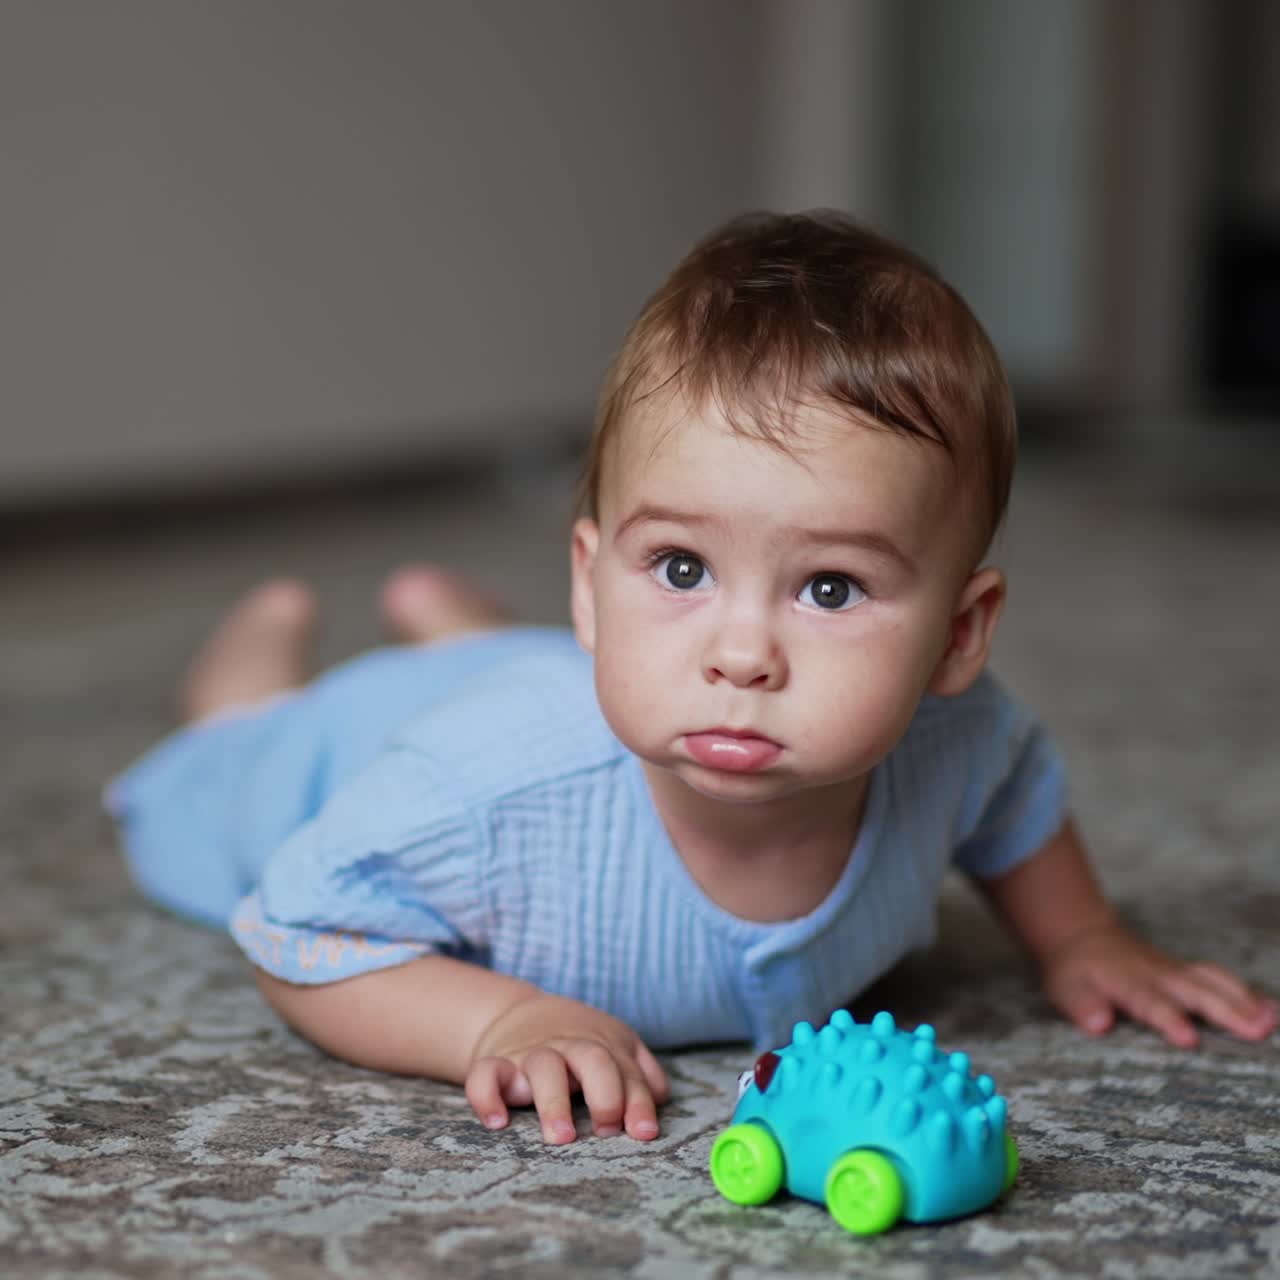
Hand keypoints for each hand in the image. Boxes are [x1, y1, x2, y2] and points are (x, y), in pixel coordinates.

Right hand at [465, 991, 669, 1143]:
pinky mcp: (498, 1062)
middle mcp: (571, 1049)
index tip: (644, 1133)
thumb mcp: (615, 1046)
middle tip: (606, 1129)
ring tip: (562, 1137)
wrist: (520, 1014)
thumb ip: (641, 1072)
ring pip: (544, 1066)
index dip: (638, 1103)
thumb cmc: (578, 1042)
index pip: (628, 1073)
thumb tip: (660, 1099)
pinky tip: (498, 1123)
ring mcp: (533, 1054)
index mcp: (604, 1047)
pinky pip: (485, 1074)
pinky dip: (487, 1096)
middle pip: (594, 1060)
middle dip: (605, 1094)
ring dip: (555, 1101)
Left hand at [1041, 918, 1277, 1047]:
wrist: (1085, 938)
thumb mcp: (1065, 988)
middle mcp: (1157, 975)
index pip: (1149, 1002)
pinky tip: (1271, 1010)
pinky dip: (1246, 992)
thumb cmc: (1076, 972)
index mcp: (1126, 981)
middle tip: (1257, 1031)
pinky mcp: (1188, 973)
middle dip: (1226, 1011)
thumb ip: (1081, 1005)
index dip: (1168, 1019)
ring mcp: (1176, 971)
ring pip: (1212, 982)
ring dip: (1243, 1001)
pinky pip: (1219, 979)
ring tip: (1271, 1023)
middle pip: (1194, 992)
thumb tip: (1097, 1023)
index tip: (1189, 1039)